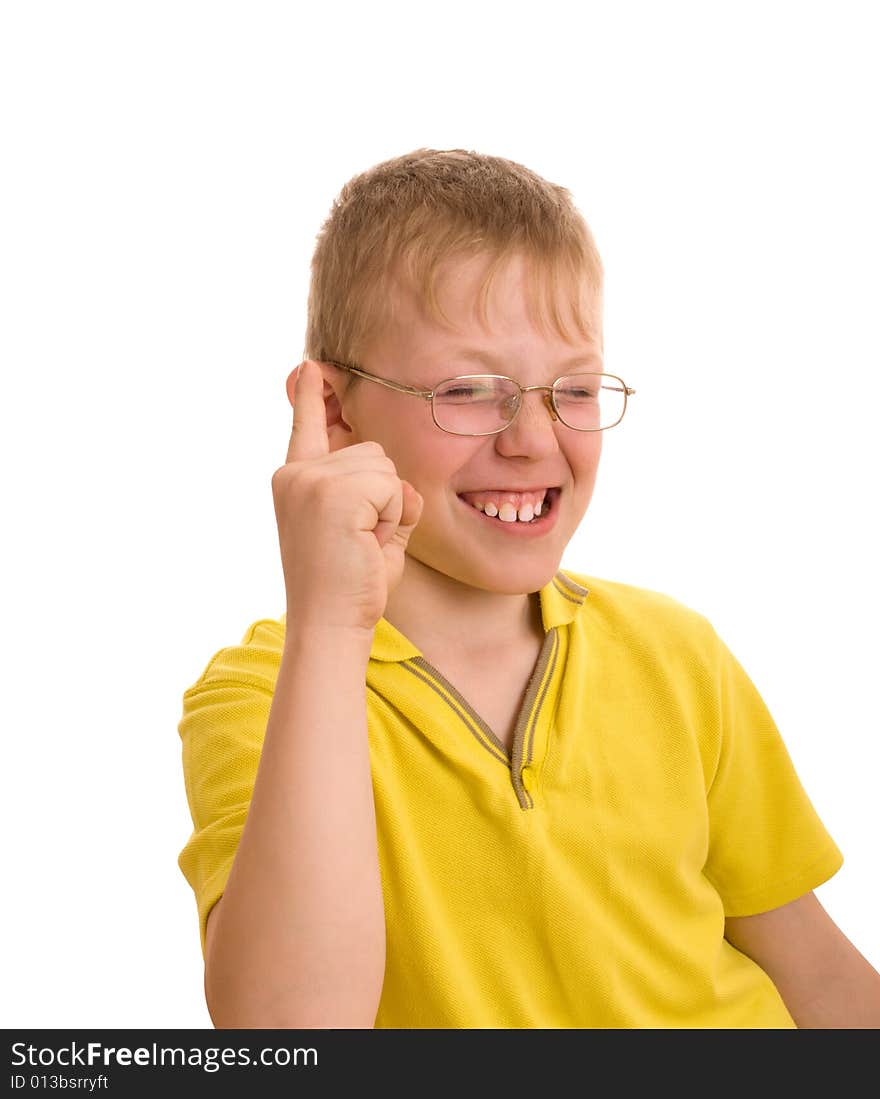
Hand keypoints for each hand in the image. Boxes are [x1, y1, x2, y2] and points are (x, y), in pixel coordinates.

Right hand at [271, 359, 423, 634]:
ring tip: (362, 544)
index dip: (312, 396)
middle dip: (384, 495)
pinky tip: (366, 543)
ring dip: (388, 508)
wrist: (329, 624)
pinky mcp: (333, 491)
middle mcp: (296, 473)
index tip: (312, 366)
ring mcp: (311, 479)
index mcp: (295, 480)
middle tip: (361, 541)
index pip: (308, 425)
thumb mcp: (363, 529)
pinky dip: (392, 517)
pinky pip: (392, 486)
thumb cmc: (350, 587)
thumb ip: (375, 495)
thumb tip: (397, 477)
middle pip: (373, 451)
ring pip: (385, 467)